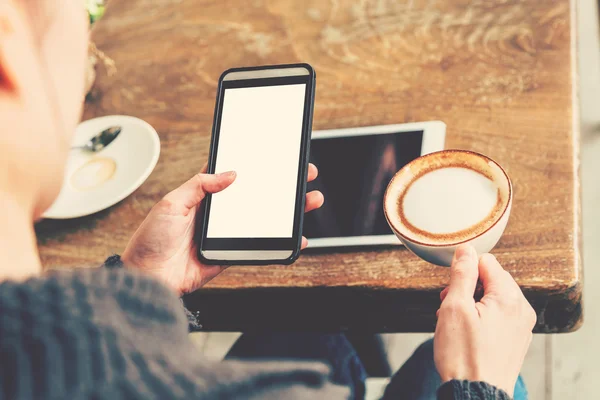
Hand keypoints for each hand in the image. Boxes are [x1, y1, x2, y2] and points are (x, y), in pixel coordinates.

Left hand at [122, 164, 323, 294]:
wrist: (148, 279)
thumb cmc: (151, 240)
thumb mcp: (171, 203)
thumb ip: (200, 185)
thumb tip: (230, 174)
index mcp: (202, 196)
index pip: (233, 174)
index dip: (254, 165)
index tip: (276, 156)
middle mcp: (217, 213)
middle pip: (256, 195)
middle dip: (281, 185)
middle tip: (303, 174)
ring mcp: (226, 234)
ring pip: (264, 218)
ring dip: (288, 212)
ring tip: (310, 200)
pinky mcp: (231, 254)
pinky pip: (260, 246)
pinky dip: (281, 243)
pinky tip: (299, 238)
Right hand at [434, 244, 536, 395]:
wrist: (475, 395)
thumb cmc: (463, 356)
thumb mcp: (455, 308)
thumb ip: (462, 274)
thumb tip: (466, 249)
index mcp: (509, 297)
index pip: (486, 262)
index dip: (463, 273)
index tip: (451, 292)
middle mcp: (522, 309)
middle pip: (491, 280)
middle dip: (467, 289)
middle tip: (449, 309)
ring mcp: (522, 327)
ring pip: (493, 299)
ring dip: (472, 305)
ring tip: (456, 325)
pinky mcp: (516, 340)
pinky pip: (499, 317)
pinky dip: (482, 320)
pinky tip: (468, 335)